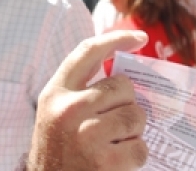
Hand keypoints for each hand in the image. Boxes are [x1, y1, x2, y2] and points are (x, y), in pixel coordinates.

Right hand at [26, 31, 148, 170]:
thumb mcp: (56, 114)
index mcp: (55, 93)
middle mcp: (68, 109)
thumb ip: (82, 93)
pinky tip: (118, 162)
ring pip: (136, 116)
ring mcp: (86, 135)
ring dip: (133, 131)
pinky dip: (136, 156)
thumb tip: (127, 80)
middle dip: (128, 104)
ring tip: (115, 144)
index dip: (116, 39)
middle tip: (115, 124)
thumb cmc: (58, 151)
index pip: (88, 52)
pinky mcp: (104, 161)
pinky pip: (140, 148)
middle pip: (123, 87)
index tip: (140, 38)